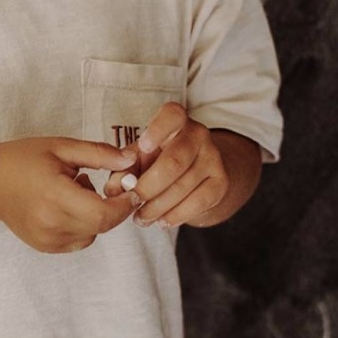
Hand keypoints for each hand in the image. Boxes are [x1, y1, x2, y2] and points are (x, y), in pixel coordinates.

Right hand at [0, 137, 138, 252]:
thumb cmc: (22, 159)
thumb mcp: (61, 147)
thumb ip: (99, 154)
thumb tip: (131, 160)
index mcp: (55, 195)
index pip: (103, 213)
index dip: (124, 203)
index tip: (131, 186)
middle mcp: (51, 223)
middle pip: (102, 225)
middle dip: (114, 206)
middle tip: (105, 183)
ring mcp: (48, 239)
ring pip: (93, 233)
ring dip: (97, 214)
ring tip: (75, 190)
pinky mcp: (46, 247)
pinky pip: (80, 240)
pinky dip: (83, 224)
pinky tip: (66, 204)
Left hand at [103, 102, 230, 227]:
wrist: (199, 171)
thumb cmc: (160, 158)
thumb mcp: (141, 156)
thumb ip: (125, 167)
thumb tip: (116, 187)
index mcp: (176, 120)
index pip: (172, 116)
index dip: (158, 130)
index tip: (143, 146)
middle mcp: (198, 134)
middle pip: (174, 161)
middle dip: (149, 186)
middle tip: (132, 200)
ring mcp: (213, 158)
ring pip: (183, 186)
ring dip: (158, 207)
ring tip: (141, 217)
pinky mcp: (221, 182)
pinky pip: (198, 202)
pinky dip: (176, 215)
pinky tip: (162, 221)